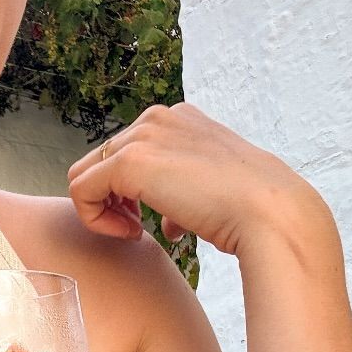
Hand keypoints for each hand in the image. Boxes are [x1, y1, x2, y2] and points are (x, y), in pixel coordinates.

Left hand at [66, 102, 322, 260]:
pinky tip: (132, 235)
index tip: (153, 220)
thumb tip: (169, 222)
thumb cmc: (251, 211)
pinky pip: (82, 191)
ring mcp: (143, 135)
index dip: (131, 191)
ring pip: (86, 174)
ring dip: (103, 209)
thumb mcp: (213, 191)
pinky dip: (96, 220)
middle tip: (139, 229)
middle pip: (102, 160)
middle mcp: (159, 117)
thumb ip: (183, 195)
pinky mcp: (130, 161)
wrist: (270, 213)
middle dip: (114, 198)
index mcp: (180, 118)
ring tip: (135, 232)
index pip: (128, 150)